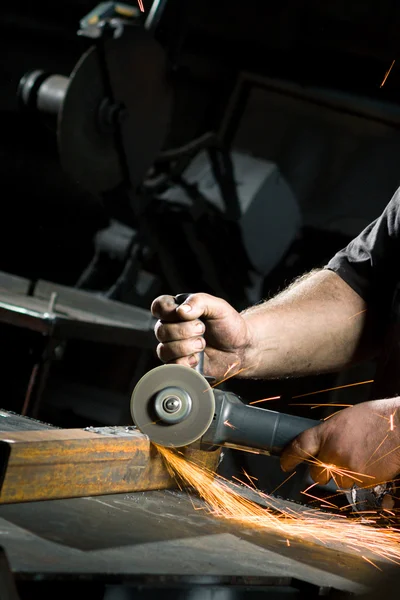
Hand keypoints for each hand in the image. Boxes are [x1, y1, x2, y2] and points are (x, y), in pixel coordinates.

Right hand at [151, 293, 251, 380]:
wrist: (241, 348)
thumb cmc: (229, 326)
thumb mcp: (219, 307)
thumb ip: (200, 302)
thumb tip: (181, 310)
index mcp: (178, 310)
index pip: (158, 307)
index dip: (167, 312)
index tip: (184, 315)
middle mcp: (172, 328)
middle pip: (160, 330)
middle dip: (184, 331)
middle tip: (202, 330)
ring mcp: (175, 348)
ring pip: (163, 350)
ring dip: (185, 347)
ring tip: (202, 345)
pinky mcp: (180, 364)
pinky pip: (172, 366)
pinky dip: (186, 362)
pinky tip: (198, 358)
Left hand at [280, 399, 399, 487]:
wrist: (399, 428)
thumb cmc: (376, 419)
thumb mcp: (346, 419)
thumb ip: (330, 433)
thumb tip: (322, 444)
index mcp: (327, 432)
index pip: (299, 447)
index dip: (289, 457)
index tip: (284, 463)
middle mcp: (333, 452)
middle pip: (315, 473)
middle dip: (321, 471)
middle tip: (332, 462)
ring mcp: (347, 468)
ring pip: (337, 481)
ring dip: (343, 474)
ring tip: (360, 457)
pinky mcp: (362, 481)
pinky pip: (355, 484)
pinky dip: (360, 478)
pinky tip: (369, 463)